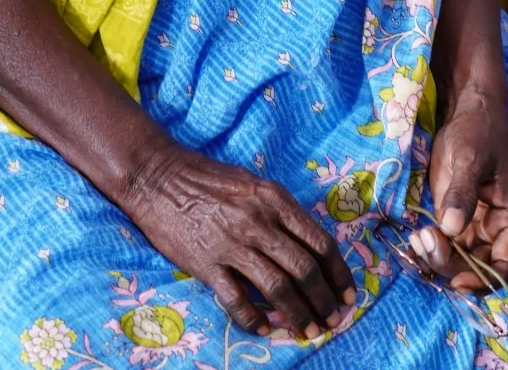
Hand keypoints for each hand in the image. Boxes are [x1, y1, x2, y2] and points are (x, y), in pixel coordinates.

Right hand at [121, 144, 355, 337]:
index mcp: (274, 198)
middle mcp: (258, 221)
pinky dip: (255, 319)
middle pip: (304, 270)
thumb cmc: (207, 178)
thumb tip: (308, 248)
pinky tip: (265, 328)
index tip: (348, 294)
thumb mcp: (253, 184)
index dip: (339, 273)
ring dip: (299, 315)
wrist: (158, 177)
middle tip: (333, 321)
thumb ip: (280, 213)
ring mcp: (232, 243)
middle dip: (325, 301)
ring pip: (278, 289)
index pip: (320, 241)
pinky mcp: (207, 263)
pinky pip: (237, 301)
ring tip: (308, 331)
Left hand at [425, 92, 507, 287]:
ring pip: (459, 261)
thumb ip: (461, 194)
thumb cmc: (477, 132)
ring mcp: (474, 225)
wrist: (465, 111)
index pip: (507, 268)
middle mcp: (495, 230)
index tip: (456, 281)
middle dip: (451, 266)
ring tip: (416, 240)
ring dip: (437, 259)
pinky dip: (430, 248)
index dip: (485, 281)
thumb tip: (452, 229)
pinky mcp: (454, 217)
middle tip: (425, 243)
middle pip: (478, 269)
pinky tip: (414, 239)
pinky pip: (445, 245)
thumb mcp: (469, 159)